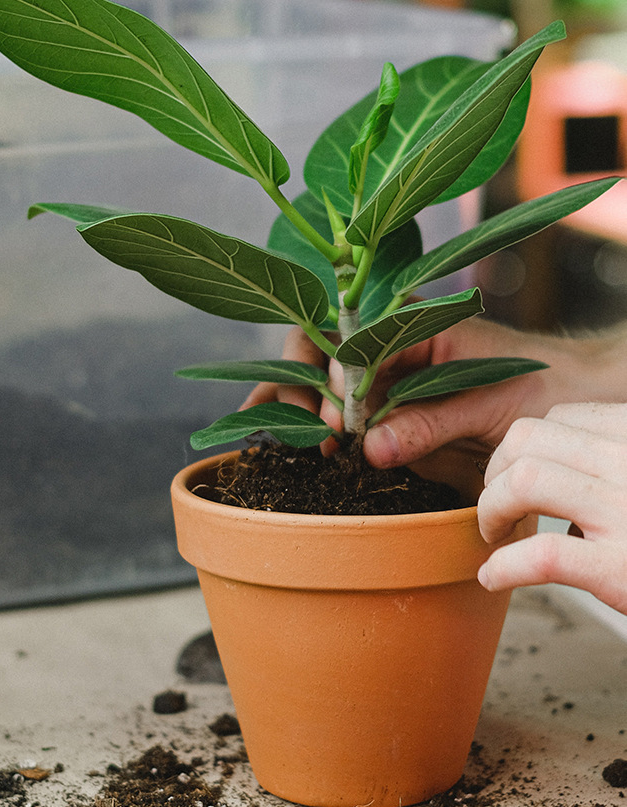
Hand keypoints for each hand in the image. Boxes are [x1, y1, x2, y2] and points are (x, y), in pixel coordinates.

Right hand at [244, 317, 626, 465]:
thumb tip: (369, 448)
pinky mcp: (382, 418)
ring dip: (293, 409)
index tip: (338, 422)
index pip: (353, 338)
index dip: (335, 378)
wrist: (566, 405)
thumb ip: (430, 422)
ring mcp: (381, 382)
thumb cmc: (539, 387)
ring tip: (280, 440)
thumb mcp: (489, 402)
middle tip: (308, 432)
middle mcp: (388, 347)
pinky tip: (274, 440)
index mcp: (415, 323)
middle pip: (318, 349)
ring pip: (316, 383)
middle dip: (299, 385)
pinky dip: (304, 427)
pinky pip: (334, 418)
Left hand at [477, 403, 626, 614]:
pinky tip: (495, 577)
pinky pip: (541, 554)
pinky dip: (504, 566)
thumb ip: (614, 469)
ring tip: (496, 536)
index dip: (524, 450)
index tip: (517, 479)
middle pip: (528, 439)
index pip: (562, 418)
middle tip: (499, 509)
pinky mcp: (622, 568)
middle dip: (496, 473)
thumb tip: (556, 479)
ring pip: (524, 480)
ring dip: (492, 510)